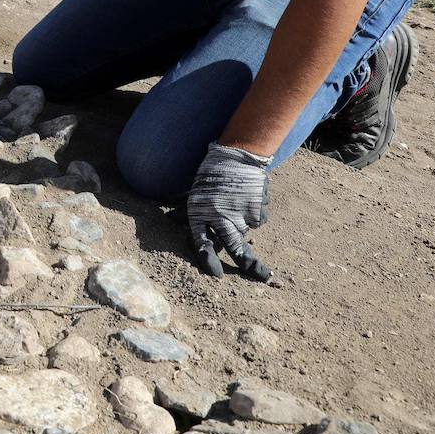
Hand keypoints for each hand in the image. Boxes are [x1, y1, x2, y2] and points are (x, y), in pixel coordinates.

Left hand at [186, 142, 272, 280]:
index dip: (208, 260)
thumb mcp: (193, 193)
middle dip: (248, 265)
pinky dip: (254, 215)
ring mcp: (241, 214)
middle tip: (262, 277)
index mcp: (200, 214)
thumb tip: (172, 219)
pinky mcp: (258, 209)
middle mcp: (221, 218)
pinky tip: (247, 199)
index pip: (202, 244)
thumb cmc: (210, 174)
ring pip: (246, 232)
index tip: (217, 274)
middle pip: (235, 249)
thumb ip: (186, 210)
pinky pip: (258, 221)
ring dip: (243, 227)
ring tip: (237, 205)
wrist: (234, 156)